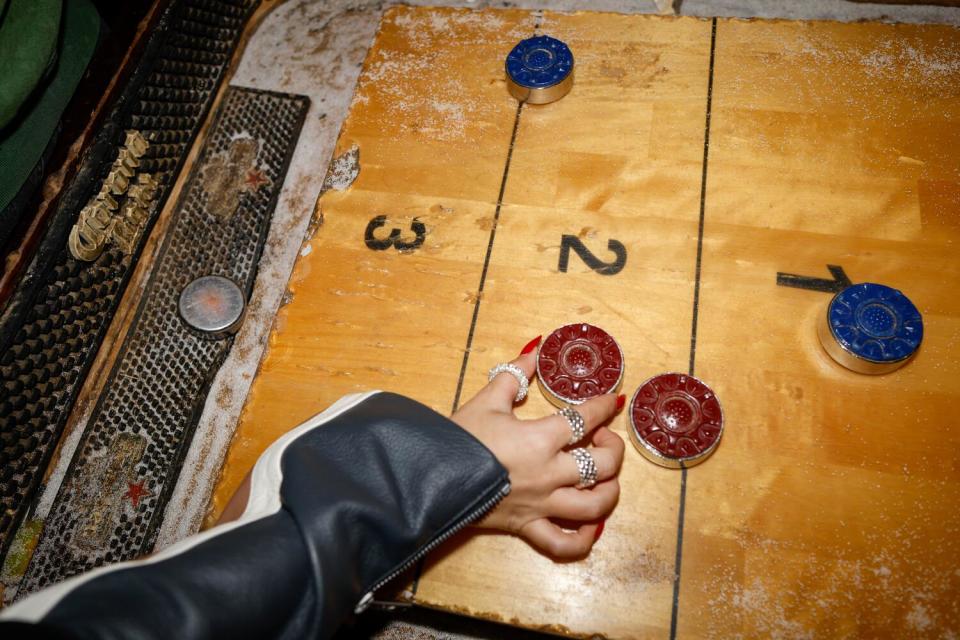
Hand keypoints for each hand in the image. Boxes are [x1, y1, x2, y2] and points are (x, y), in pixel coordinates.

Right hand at [450, 337, 625, 558]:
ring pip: (595, 506)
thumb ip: (514, 374)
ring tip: (604, 479)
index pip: (585, 418)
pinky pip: (565, 544)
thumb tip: (535, 348)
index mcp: (540, 439)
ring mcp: (541, 505)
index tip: (612, 400)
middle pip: (603, 465)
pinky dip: (584, 538)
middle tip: (602, 438)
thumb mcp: (486, 399)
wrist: (429, 477)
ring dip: (610, 491)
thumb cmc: (458, 438)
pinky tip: (590, 523)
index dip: (603, 406)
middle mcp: (548, 474)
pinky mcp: (527, 527)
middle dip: (613, 448)